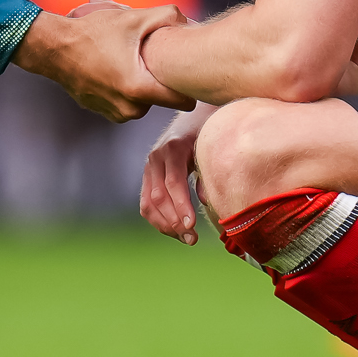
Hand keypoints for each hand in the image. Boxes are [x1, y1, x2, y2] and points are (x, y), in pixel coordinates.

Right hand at [14, 0, 193, 122]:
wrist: (54, 47)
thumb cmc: (93, 33)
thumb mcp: (134, 18)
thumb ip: (168, 16)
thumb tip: (189, 21)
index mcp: (139, 89)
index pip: (183, 101)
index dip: (190, 86)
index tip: (187, 73)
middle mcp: (128, 109)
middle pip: (162, 99)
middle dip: (159, 80)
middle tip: (148, 58)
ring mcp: (113, 113)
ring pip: (143, 101)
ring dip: (141, 85)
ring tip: (130, 61)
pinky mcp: (102, 111)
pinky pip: (125, 102)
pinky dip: (124, 89)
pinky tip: (115, 68)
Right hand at [139, 105, 213, 242]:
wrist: (192, 117)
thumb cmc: (208, 134)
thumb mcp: (211, 147)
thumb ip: (208, 173)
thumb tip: (207, 201)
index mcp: (173, 147)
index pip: (174, 182)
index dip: (181, 206)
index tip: (192, 225)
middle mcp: (156, 157)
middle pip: (159, 196)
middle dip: (175, 221)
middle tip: (192, 239)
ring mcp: (149, 167)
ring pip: (149, 204)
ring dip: (166, 225)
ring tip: (187, 239)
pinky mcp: (147, 177)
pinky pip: (146, 204)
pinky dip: (159, 220)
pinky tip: (176, 231)